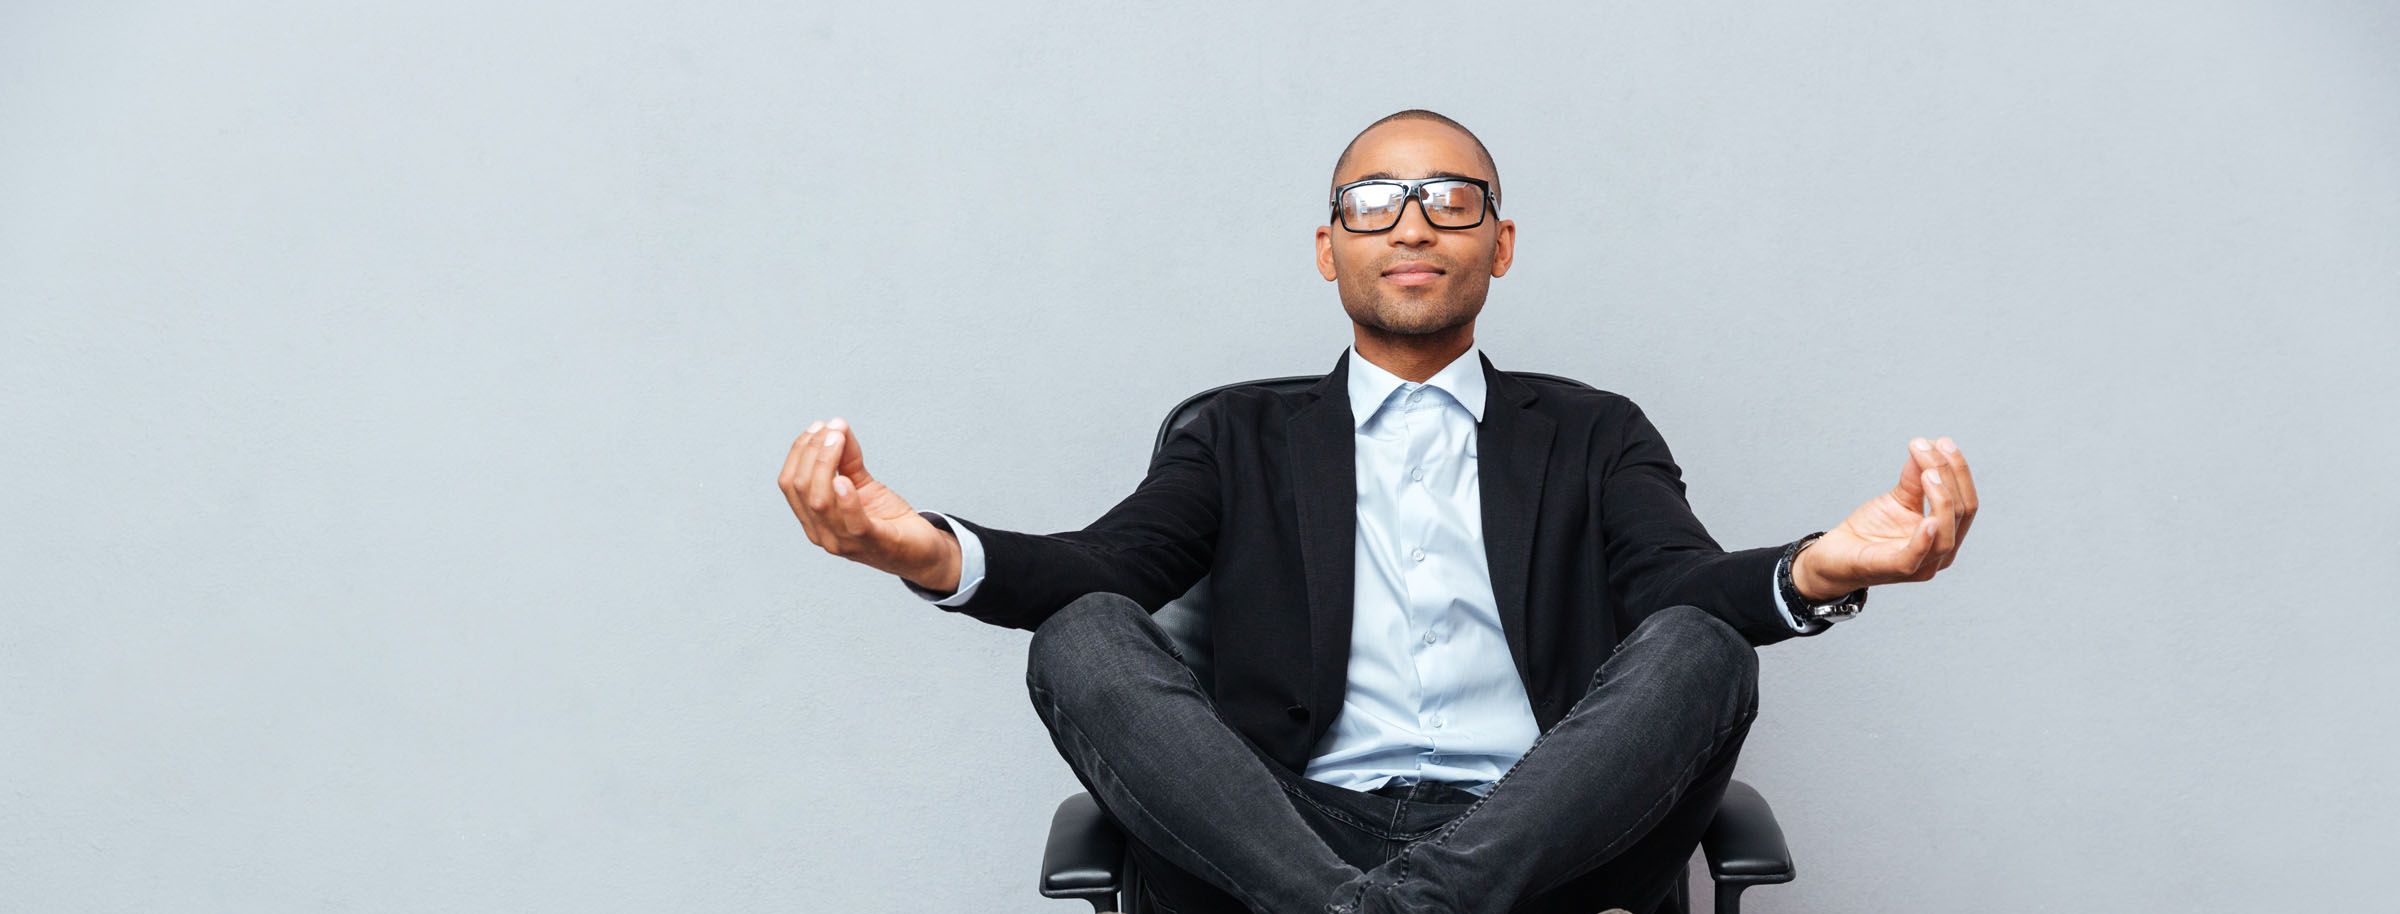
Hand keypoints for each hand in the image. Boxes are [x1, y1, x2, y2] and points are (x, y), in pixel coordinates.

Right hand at [777, 417, 960, 590]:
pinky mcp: (873, 544)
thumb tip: (837, 426)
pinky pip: (853, 524)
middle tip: (833, 429)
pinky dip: (846, 500)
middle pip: (802, 488)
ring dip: (826, 464)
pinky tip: (845, 480)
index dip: (799, 452)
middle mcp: (822, 534)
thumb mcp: (863, 483)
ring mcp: (844, 543)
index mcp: (813, 518)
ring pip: (820, 502)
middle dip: (813, 452)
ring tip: (839, 439)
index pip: (790, 483)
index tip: (818, 426)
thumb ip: (847, 458)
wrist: (921, 551)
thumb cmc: (888, 519)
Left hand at [1791, 436, 1978, 598]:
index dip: (1958, 471)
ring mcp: (1921, 566)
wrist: (1834, 557)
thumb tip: (1929, 445)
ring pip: (1946, 536)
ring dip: (1941, 499)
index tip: (1943, 441)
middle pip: (1961, 513)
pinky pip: (1916, 558)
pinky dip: (1924, 539)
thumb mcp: (1896, 498)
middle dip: (1949, 476)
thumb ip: (1915, 476)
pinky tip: (1927, 519)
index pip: (1967, 502)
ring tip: (1927, 472)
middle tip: (1929, 448)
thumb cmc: (1869, 531)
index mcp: (1946, 534)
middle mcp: (1941, 554)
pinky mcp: (1895, 570)